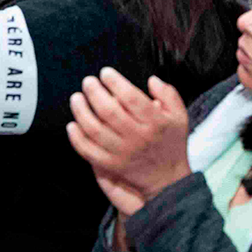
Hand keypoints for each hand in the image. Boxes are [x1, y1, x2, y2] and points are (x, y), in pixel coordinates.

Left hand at [65, 67, 192, 216]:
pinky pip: (89, 151)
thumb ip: (168, 94)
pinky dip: (77, 138)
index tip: (105, 73)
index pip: (131, 97)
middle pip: (109, 111)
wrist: (167, 178)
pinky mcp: (112, 165)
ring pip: (95, 130)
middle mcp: (138, 137)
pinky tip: (72, 125)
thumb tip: (152, 80)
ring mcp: (123, 152)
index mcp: (154, 122)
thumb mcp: (179, 116)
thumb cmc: (171, 143)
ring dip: (82, 112)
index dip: (115, 82)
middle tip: (88, 82)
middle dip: (94, 93)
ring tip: (76, 98)